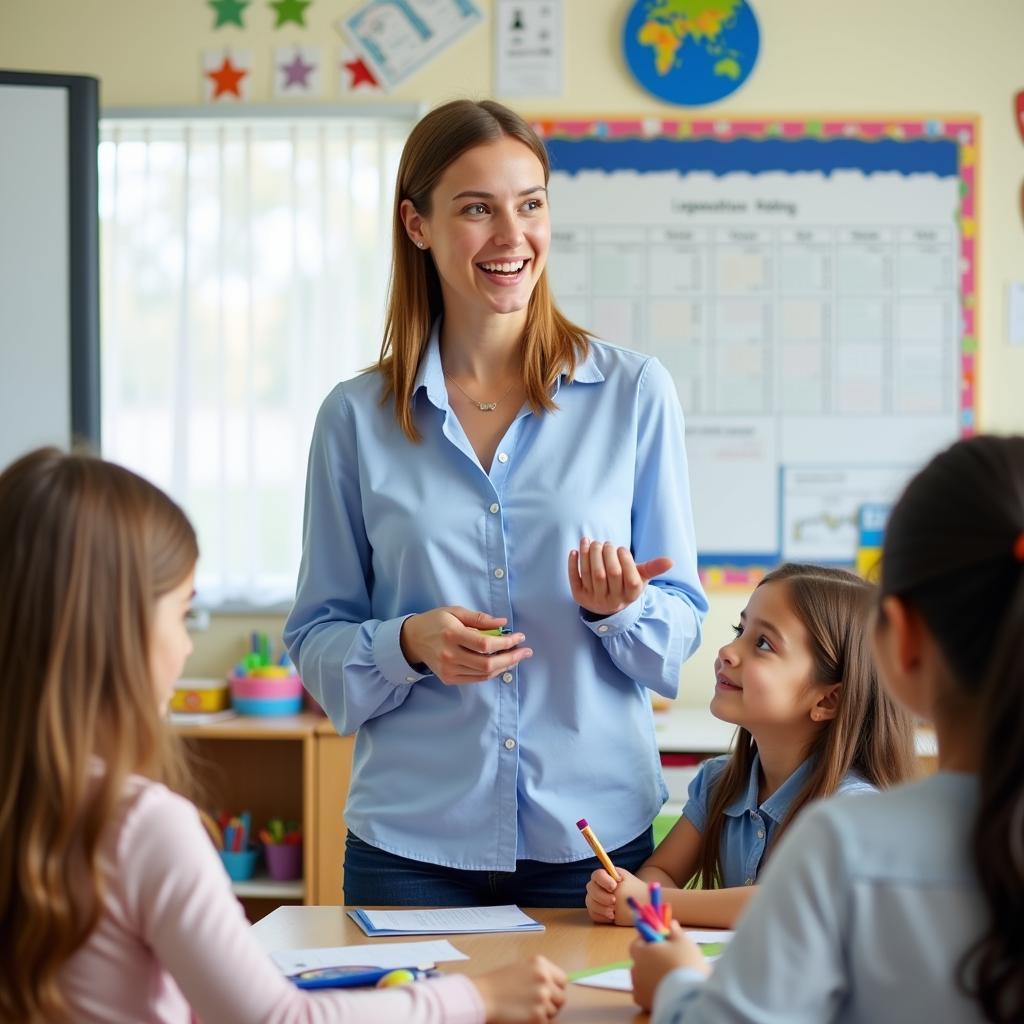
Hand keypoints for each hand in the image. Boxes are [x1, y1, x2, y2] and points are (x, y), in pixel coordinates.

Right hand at [399, 606, 531, 684]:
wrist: (412, 640)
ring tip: (516, 657)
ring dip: (504, 666)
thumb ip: (480, 618)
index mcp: (452, 634)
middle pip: (487, 663)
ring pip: (484, 673)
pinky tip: (501, 664)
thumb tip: (503, 623)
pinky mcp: (449, 679)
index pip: (485, 644)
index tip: (520, 637)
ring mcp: (449, 670)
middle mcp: (450, 655)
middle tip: (526, 651)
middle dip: (511, 658)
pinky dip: (491, 672)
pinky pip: (476, 678)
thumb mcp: (455, 611)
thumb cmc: (435, 621)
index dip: (506, 642)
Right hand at [473, 955, 567, 1021]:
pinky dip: (537, 1022)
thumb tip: (554, 987)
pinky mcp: (538, 1015)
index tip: (550, 994)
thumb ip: (539, 975)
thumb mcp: (521, 969)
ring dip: (543, 1014)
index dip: (556, 989)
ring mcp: (542, 997)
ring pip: (554, 1012)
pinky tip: (523, 1017)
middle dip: (552, 1004)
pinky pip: (546, 1023)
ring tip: (526, 1010)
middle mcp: (544, 978)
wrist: (482, 997)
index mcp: (540, 964)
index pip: (562, 979)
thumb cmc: (496, 984)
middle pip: (561, 997)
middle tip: (537, 1006)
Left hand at [568, 537, 672, 617]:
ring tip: (591, 542)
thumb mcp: (640, 578)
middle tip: (605, 543)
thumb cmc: (626, 584)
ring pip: (592, 574)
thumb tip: (671, 561)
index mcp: (630, 596)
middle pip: (609, 574)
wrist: (606, 606)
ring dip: (590, 554)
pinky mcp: (579, 597)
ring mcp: (595, 600)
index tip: (620, 549)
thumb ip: (653, 568)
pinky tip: (576, 550)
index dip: (626, 560)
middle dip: (607, 554)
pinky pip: (575, 579)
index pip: (630, 579)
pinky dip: (573, 564)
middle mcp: (613, 600)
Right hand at [585, 866, 647, 924]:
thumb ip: (618, 885)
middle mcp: (599, 886)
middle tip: (614, 901)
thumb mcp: (629, 885)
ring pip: (590, 902)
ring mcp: (597, 898)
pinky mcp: (598, 911)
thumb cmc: (636, 892)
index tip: (614, 886)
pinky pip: (593, 913)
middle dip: (602, 896)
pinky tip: (611, 917)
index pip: (597, 875)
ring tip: (613, 912)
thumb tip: (612, 890)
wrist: (642, 905)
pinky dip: (601, 916)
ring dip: (601, 908)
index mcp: (607, 875)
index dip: (603, 880)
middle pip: (591, 888)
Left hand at [629, 921, 708, 1010]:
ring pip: (642, 978)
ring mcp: (637, 988)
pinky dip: (651, 992)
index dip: (648, 941)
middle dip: (650, 960)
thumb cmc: (685, 963)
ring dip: (650, 976)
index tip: (661, 942)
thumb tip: (670, 924)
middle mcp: (635, 968)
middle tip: (668, 961)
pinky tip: (664, 991)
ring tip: (668, 978)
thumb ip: (674, 932)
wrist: (690, 996)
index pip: (637, 942)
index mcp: (641, 951)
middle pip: (640, 961)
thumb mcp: (684, 942)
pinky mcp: (643, 1003)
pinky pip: (644, 994)